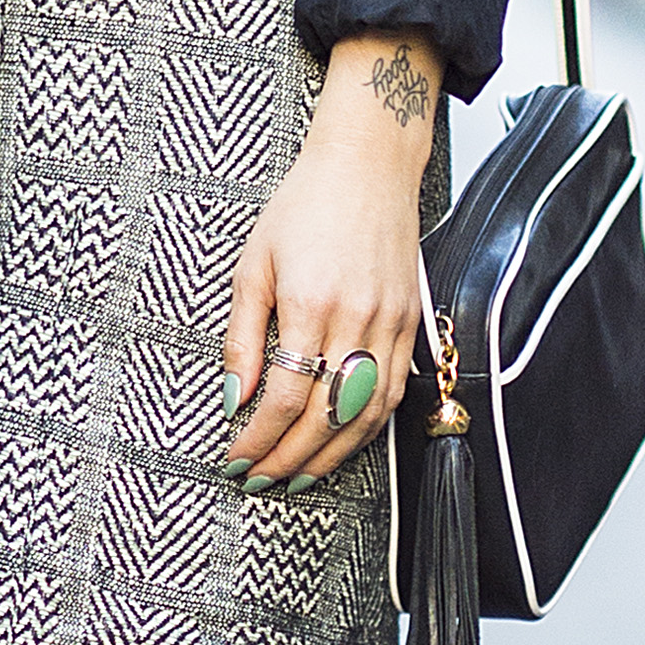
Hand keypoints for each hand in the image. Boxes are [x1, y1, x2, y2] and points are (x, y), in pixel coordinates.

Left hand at [223, 33, 437, 483]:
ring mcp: (391, 323)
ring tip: (298, 478)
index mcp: (310, 302)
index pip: (284, 396)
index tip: (237, 460)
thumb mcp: (253, 264)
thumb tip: (233, 398)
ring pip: (366, 414)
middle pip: (325, 416)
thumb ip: (242, 336)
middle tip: (260, 480)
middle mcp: (356, 318)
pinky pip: (392, 392)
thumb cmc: (304, 205)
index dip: (259, 438)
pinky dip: (365, 428)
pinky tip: (340, 443)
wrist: (368, 164)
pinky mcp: (411, 322)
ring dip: (331, 456)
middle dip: (289, 458)